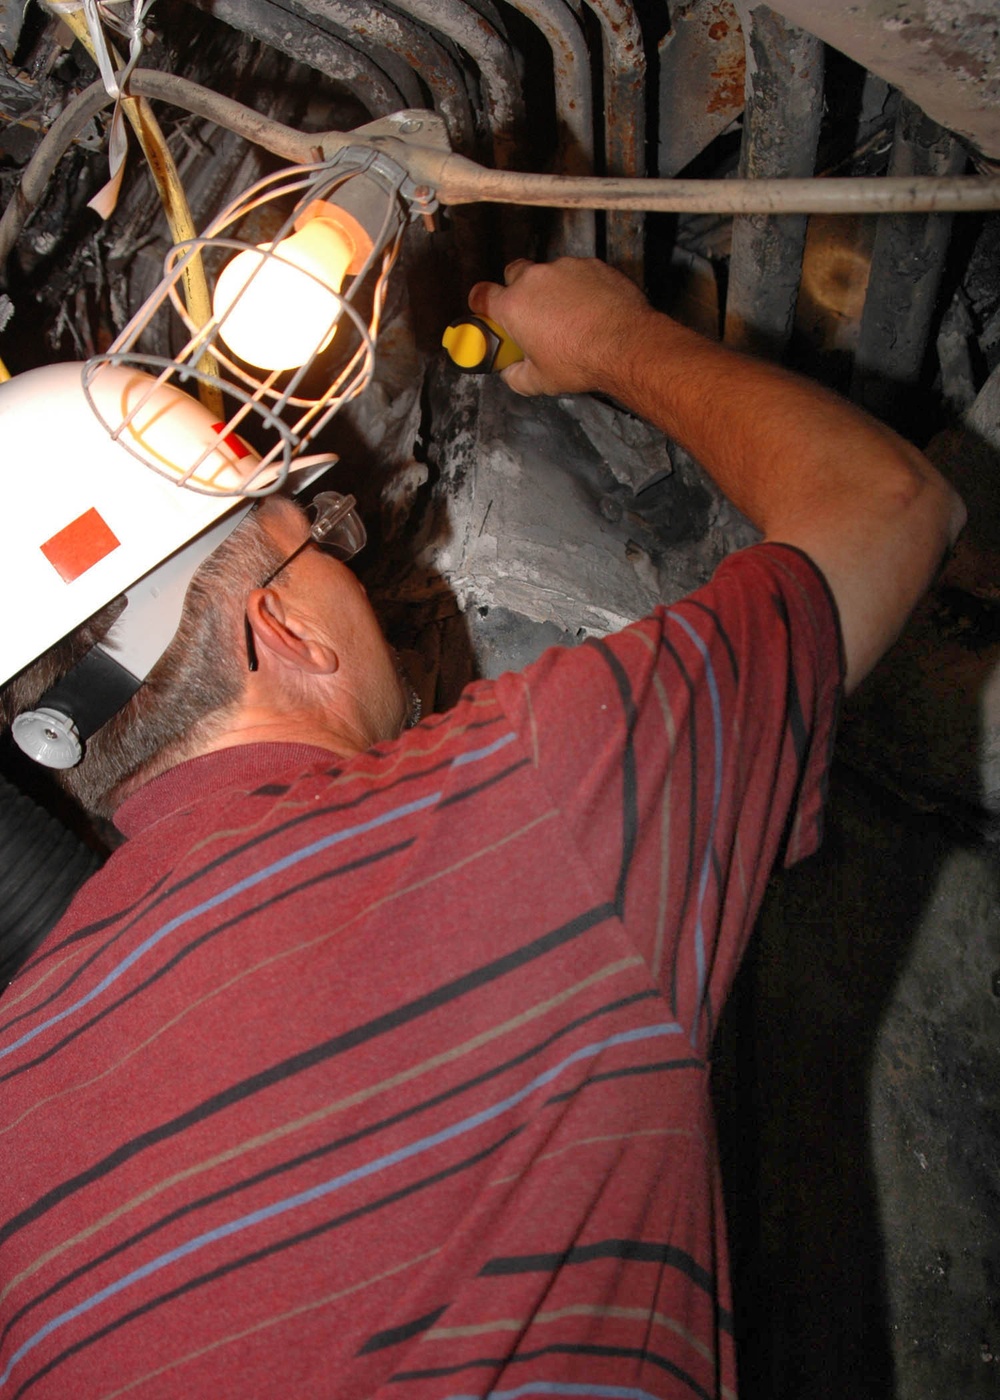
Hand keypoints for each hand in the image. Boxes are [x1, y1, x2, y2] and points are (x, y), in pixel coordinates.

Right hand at [467, 257, 652, 397]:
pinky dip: (580, 287)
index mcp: (514, 306)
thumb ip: (515, 375)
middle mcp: (535, 279)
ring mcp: (564, 268)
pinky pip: (578, 272)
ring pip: (549, 273)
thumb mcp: (540, 380)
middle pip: (514, 274)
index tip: (488, 310)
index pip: (481, 295)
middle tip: (532, 313)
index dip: (482, 303)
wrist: (626, 345)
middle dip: (518, 289)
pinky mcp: (591, 265)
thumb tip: (511, 372)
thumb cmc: (581, 360)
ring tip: (570, 316)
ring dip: (553, 289)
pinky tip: (590, 308)